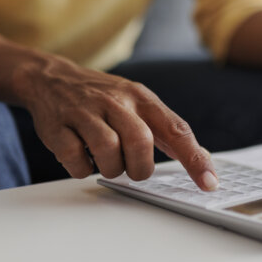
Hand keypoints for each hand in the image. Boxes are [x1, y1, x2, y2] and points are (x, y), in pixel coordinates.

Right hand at [18, 55, 218, 189]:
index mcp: (142, 97)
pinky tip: (83, 156)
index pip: (176, 129)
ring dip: (111, 169)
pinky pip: (76, 161)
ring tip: (106, 161)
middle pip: (141, 142)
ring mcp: (86, 112)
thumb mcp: (138, 101)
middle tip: (132, 168)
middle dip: (140, 167)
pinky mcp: (58, 127)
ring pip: (108, 152)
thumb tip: (202, 158)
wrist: (52, 78)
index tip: (209, 183)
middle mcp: (116, 101)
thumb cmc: (104, 97)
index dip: (195, 159)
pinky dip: (82, 168)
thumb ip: (167, 128)